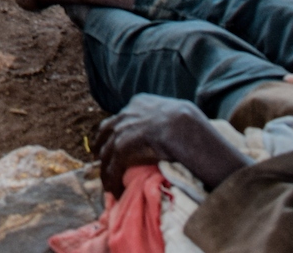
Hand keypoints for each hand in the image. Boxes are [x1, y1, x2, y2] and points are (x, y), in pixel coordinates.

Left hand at [94, 95, 248, 195]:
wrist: (185, 127)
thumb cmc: (190, 122)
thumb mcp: (176, 111)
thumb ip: (165, 117)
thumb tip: (173, 128)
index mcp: (139, 102)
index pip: (121, 117)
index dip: (116, 131)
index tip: (115, 141)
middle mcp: (126, 113)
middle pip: (106, 131)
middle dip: (102, 146)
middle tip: (102, 160)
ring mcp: (122, 129)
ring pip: (107, 152)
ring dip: (106, 170)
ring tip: (109, 184)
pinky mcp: (121, 146)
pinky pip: (113, 167)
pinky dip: (113, 180)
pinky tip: (116, 191)